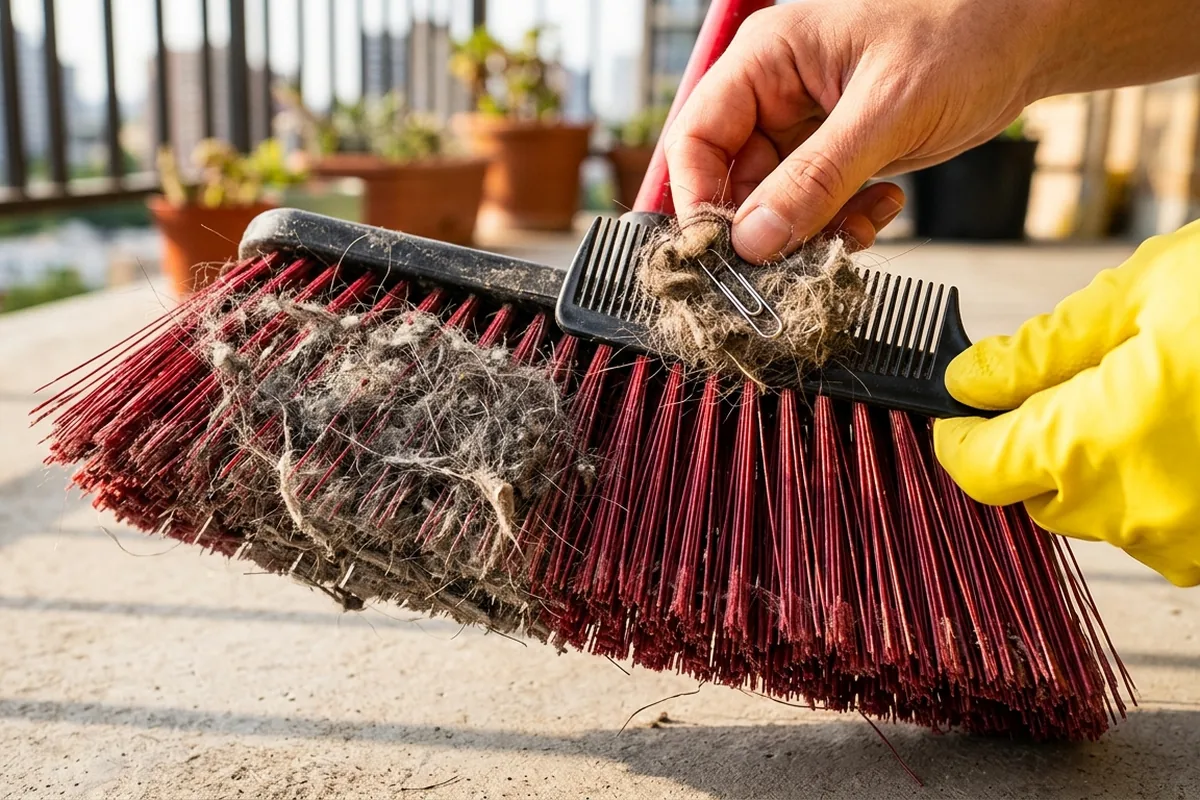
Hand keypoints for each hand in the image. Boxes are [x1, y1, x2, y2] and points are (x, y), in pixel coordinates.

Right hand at [664, 0, 1199, 261]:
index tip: (722, 252)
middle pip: (732, 180)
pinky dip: (842, 224)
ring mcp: (807, 129)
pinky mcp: (840, 157)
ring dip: (810, 232)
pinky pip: (816, 209)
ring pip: (775, 205)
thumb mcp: (886, 110)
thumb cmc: (965, 35)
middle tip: (795, 261)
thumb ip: (816, 179)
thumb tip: (753, 241)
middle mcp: (775, 95)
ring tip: (855, 229)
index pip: (696, 138)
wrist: (1031, 37)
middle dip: (765, 227)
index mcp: (766, 60)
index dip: (699, 198)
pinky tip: (881, 207)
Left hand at [933, 220, 1199, 586]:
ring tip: (1133, 396)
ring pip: (1097, 512)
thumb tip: (969, 379)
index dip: (957, 440)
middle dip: (1026, 446)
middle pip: (1034, 493)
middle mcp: (1135, 510)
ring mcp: (1189, 540)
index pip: (978, 469)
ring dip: (1091, 466)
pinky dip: (1149, 485)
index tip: (955, 414)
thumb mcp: (1138, 298)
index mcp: (1094, 444)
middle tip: (1051, 388)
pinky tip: (1176, 430)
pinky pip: (1159, 526)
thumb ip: (1039, 352)